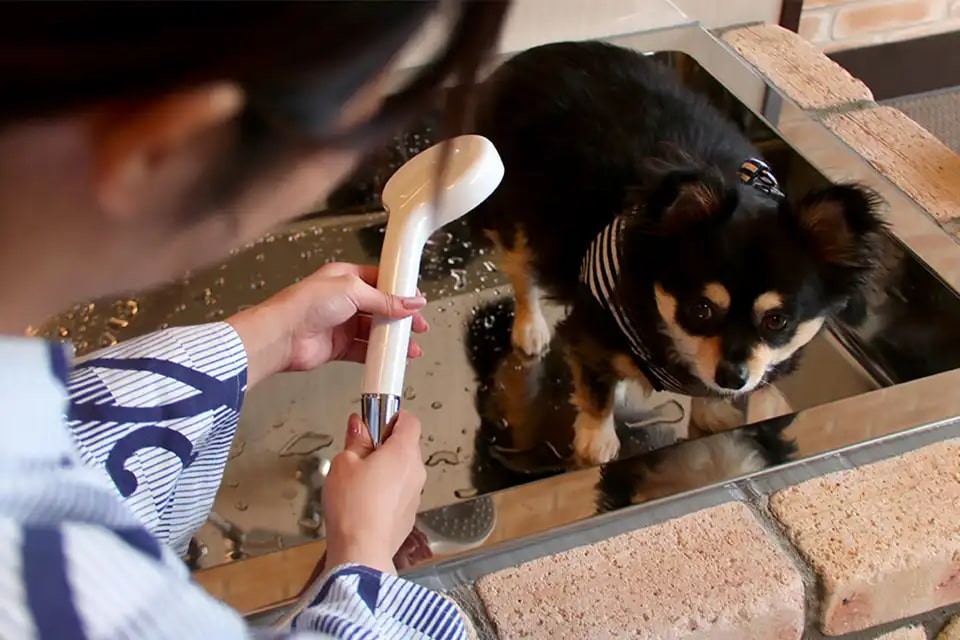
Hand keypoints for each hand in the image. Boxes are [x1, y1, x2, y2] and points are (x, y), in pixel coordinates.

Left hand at [227, 262, 427, 386]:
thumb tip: (409, 302)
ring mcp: (341, 323)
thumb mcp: (352, 290)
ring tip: (410, 346)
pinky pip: (364, 350)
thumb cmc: (304, 304)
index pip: (381, 281)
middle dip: (401, 318)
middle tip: (418, 326)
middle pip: (381, 308)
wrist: (282, 336)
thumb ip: (384, 299)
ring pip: (375, 331)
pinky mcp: (338, 346)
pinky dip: (379, 355)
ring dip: (393, 339)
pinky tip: (390, 357)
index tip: (416, 300)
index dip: (401, 291)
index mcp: (345, 278)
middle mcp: (343, 299)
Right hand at [322, 412, 426, 573]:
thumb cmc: (353, 508)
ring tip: (358, 481)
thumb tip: (359, 426)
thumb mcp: (343, 464)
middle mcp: (415, 471)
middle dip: (384, 446)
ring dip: (385, 470)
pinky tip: (364, 502)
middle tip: (360, 453)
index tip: (376, 419)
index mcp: (403, 452)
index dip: (392, 417)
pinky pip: (400, 493)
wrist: (362, 550)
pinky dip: (386, 492)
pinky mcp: (408, 514)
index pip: (410, 420)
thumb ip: (355, 441)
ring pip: (402, 471)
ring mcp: (415, 494)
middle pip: (406, 446)